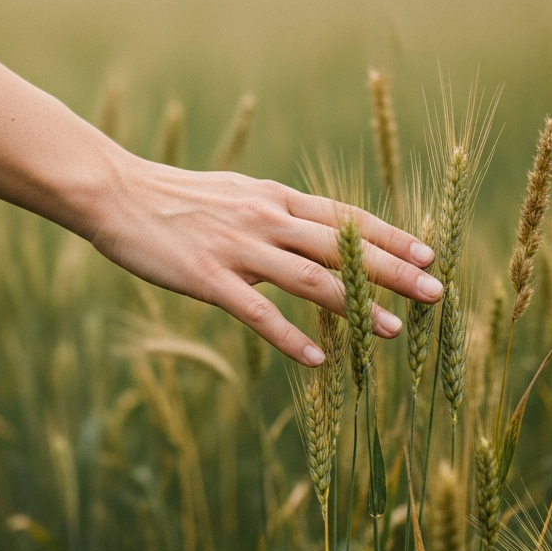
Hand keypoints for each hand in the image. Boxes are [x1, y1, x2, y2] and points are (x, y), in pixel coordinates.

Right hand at [90, 159, 440, 364]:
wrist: (115, 191)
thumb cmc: (171, 196)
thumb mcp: (231, 192)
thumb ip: (268, 210)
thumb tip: (299, 227)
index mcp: (273, 197)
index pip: (344, 217)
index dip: (389, 235)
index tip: (428, 252)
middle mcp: (265, 218)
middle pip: (342, 246)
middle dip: (394, 270)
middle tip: (436, 292)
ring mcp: (238, 247)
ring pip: (311, 278)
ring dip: (357, 304)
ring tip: (392, 331)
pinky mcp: (208, 276)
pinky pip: (258, 312)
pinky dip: (291, 336)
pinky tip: (319, 359)